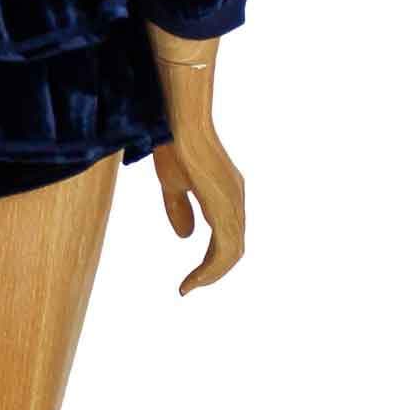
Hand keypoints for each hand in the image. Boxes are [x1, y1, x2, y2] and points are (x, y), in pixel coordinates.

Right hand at [153, 127, 244, 294]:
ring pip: (233, 252)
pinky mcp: (224, 204)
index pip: (226, 237)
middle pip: (233, 248)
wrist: (176, 122)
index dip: (210, 260)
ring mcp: (233, 202)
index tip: (188, 276)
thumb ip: (179, 210)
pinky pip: (227, 247)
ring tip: (189, 287)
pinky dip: (212, 268)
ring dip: (212, 274)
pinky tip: (193, 277)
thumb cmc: (173, 143)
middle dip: (212, 272)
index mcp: (225, 195)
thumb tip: (187, 237)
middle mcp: (235, 200)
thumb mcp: (173, 184)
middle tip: (189, 287)